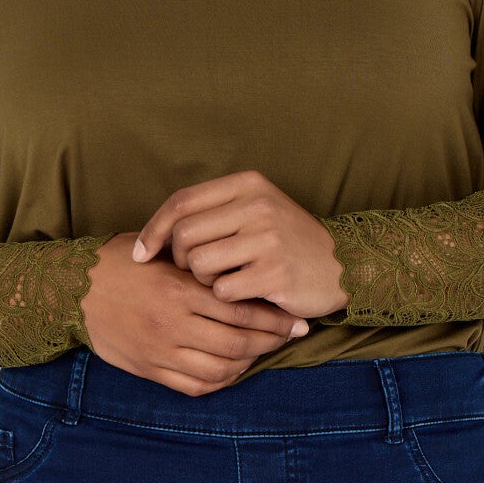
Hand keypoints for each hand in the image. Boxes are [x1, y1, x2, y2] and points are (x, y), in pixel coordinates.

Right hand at [80, 232, 312, 397]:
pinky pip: (194, 386)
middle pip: (237, 343)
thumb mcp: (160, 252)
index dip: (273, 317)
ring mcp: (160, 351)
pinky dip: (221, 381)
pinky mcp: (149, 369)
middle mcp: (172, 324)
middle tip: (291, 335)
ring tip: (263, 351)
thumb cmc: (121, 263)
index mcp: (178, 290)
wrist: (73, 290)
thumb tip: (245, 269)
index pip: (240, 309)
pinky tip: (233, 369)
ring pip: (220, 369)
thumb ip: (198, 264)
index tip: (293, 318)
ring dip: (249, 363)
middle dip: (271, 341)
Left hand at [131, 170, 347, 319]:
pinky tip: (243, 293)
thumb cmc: (288, 240)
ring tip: (225, 279)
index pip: (182, 202)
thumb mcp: (257, 209)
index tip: (140, 253)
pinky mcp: (275, 273)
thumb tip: (154, 235)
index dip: (153, 229)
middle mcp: (257, 206)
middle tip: (195, 271)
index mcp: (248, 184)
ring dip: (202, 280)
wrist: (343, 265)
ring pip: (199, 264)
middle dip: (179, 260)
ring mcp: (268, 238)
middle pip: (184, 235)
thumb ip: (213, 211)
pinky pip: (222, 290)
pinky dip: (224, 297)